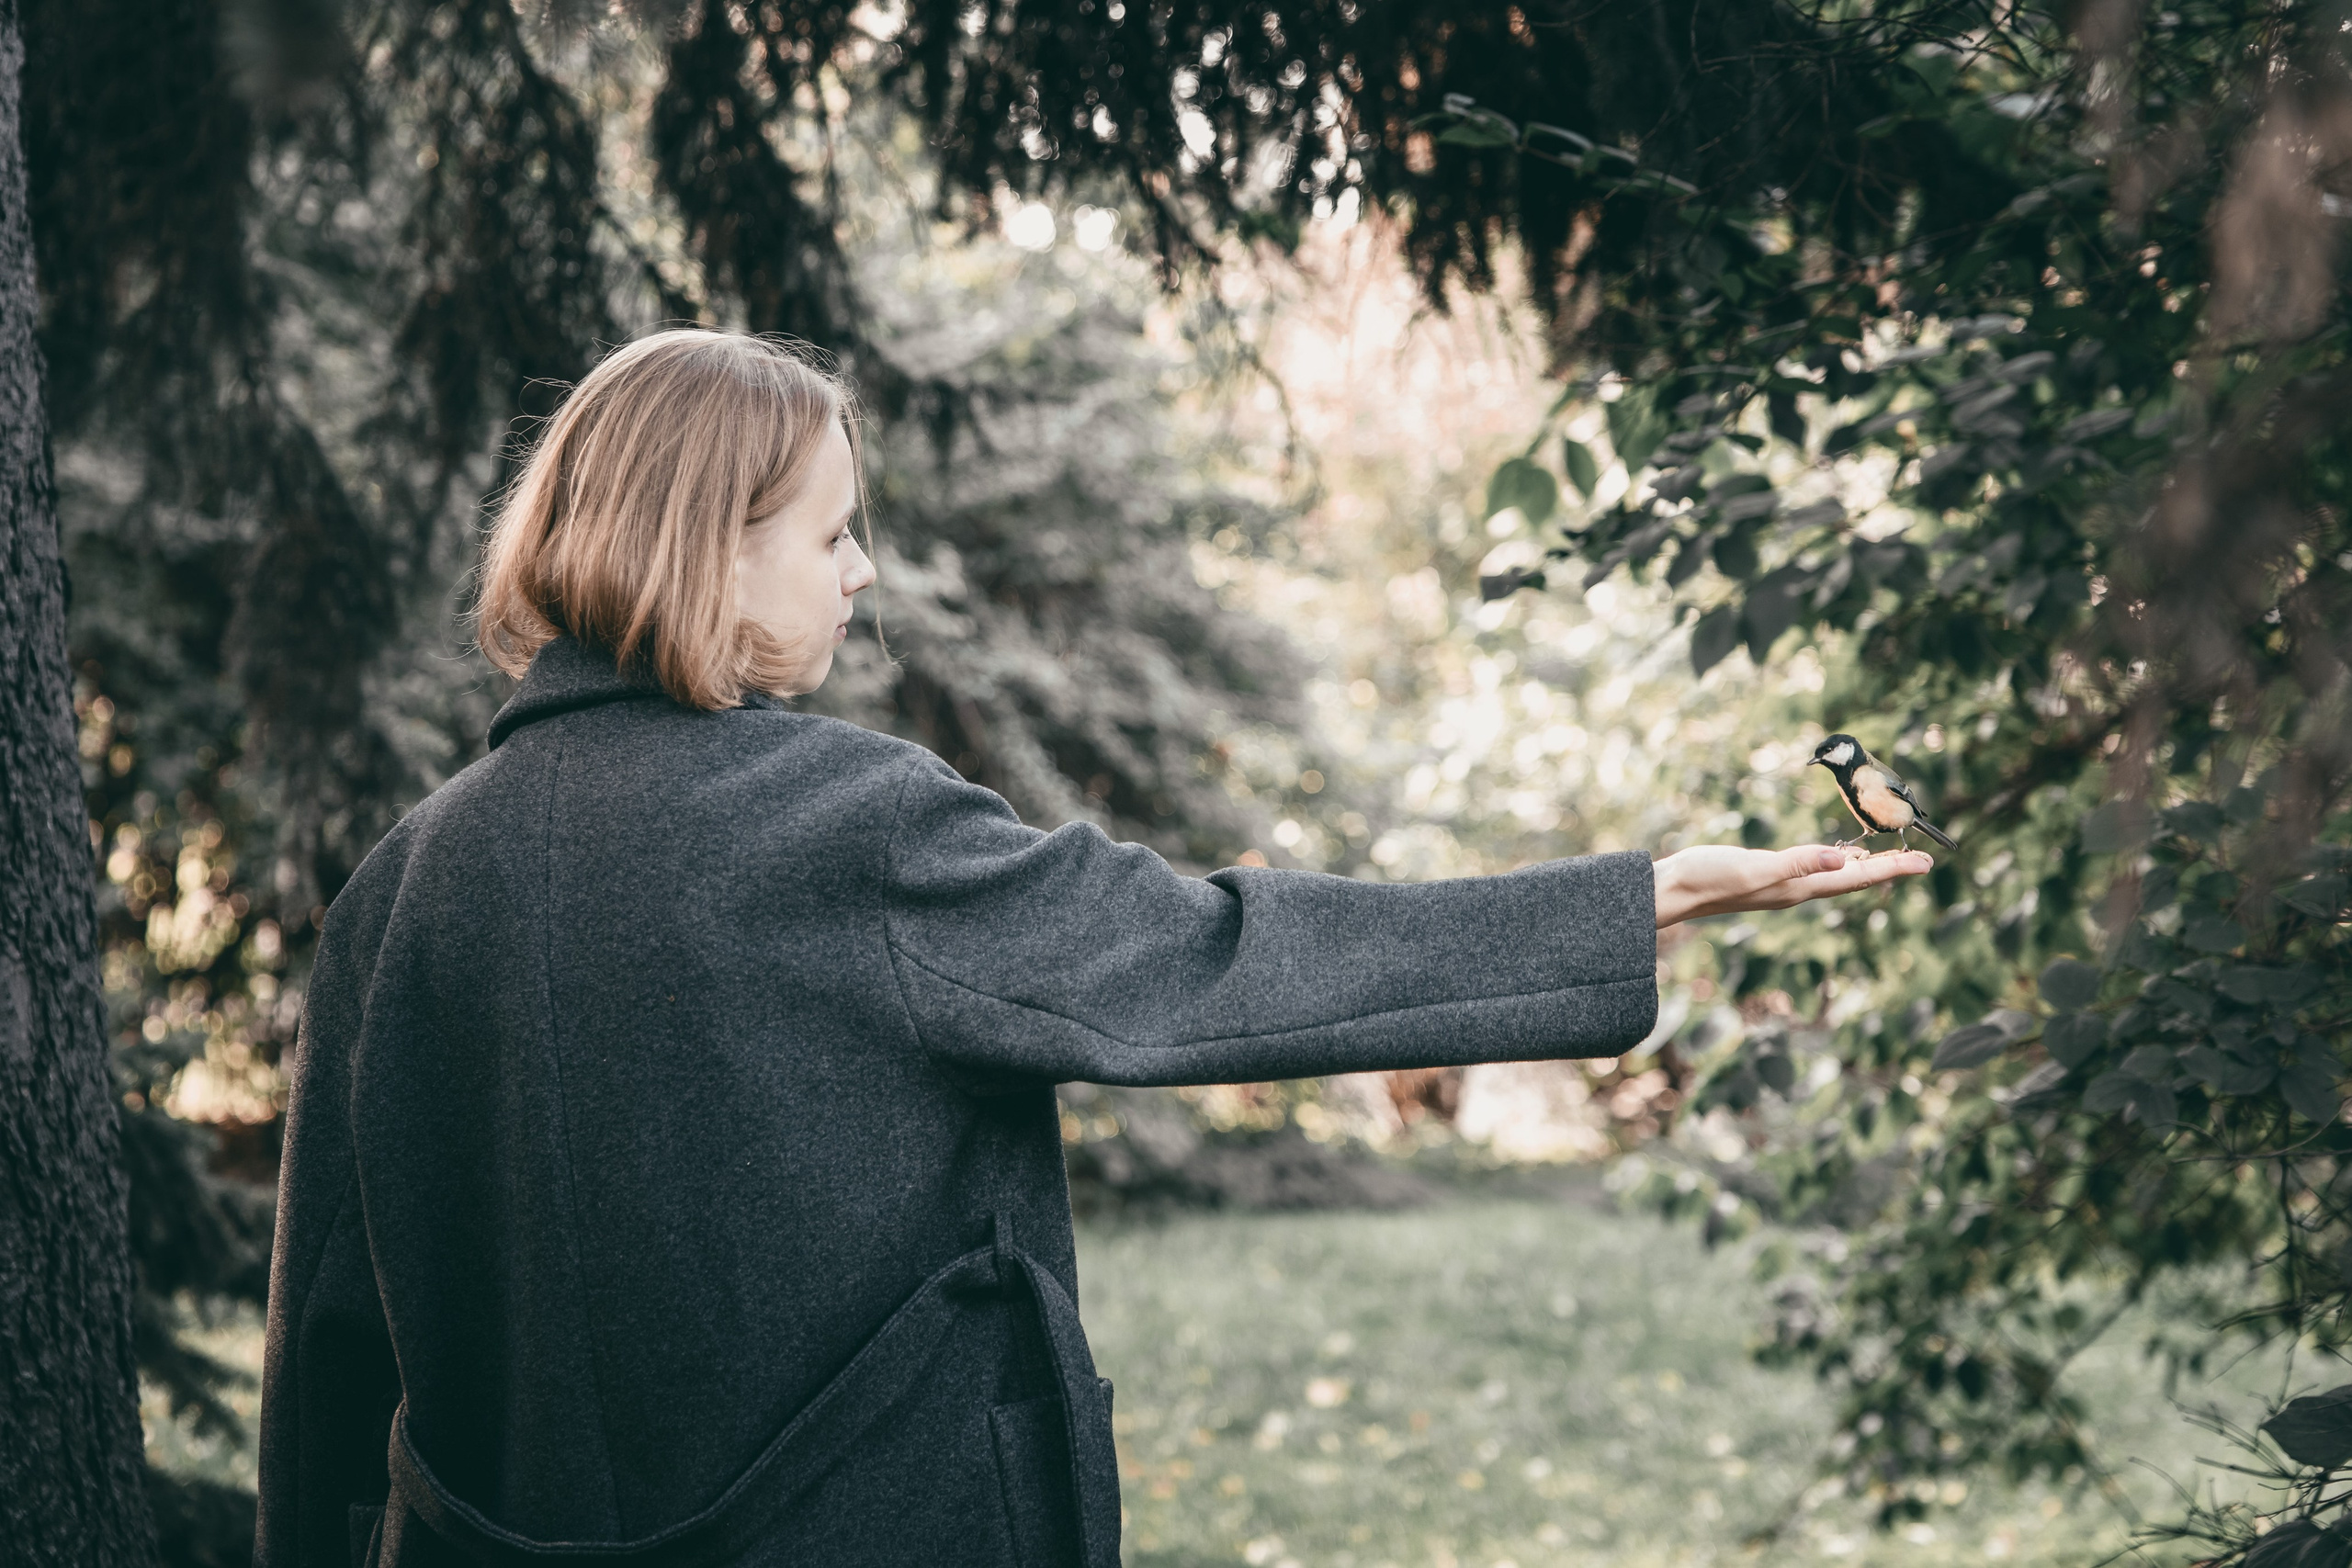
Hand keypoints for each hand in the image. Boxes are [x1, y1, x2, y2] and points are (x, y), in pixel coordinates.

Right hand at [1653, 844, 1932, 930]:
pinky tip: (1838, 855)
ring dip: (1866, 866)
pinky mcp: (1768, 874)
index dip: (1892, 869)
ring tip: (1891, 858)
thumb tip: (1843, 860)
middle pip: (1854, 879)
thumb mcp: (1754, 867)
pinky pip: (1814, 867)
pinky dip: (1836, 861)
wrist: (1674, 889)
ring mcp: (1783, 883)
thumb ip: (1797, 862)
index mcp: (1798, 887)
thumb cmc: (1709, 877)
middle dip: (1889, 867)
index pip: (1856, 878)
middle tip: (1921, 860)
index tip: (1925, 862)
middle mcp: (1796, 888)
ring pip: (1836, 874)